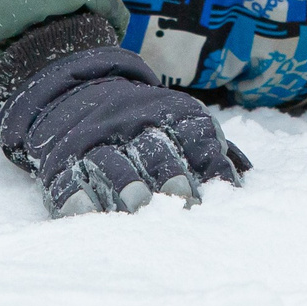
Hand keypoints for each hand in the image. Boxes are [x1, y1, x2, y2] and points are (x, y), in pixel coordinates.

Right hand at [0, 47, 251, 217]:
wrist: (74, 91)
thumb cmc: (145, 122)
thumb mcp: (178, 119)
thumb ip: (209, 150)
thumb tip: (244, 181)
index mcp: (170, 114)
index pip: (195, 135)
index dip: (209, 161)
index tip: (221, 189)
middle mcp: (133, 125)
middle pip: (155, 150)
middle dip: (169, 174)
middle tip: (182, 199)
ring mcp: (96, 142)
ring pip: (112, 163)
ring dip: (125, 184)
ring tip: (137, 207)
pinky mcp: (62, 162)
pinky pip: (68, 179)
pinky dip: (76, 197)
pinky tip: (85, 213)